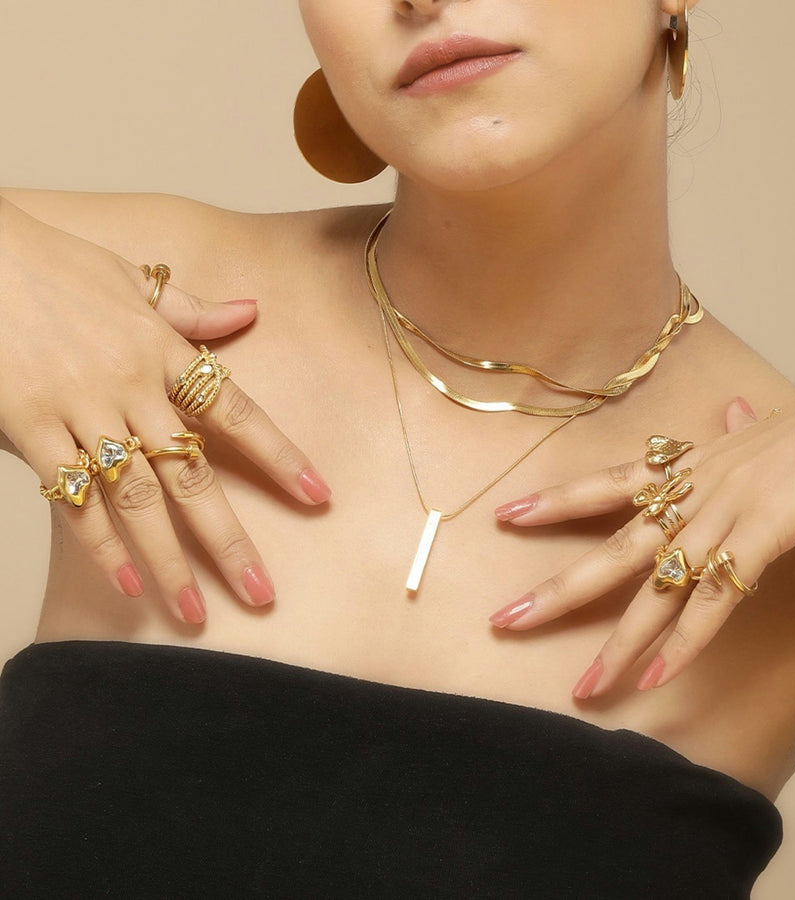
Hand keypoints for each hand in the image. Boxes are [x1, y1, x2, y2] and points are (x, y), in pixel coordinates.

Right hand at [0, 198, 329, 623]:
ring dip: (170, 561)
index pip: (238, 412)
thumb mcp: (131, 279)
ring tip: (196, 613)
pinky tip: (127, 584)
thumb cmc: (54, 265)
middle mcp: (131, 387)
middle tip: (261, 592)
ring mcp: (80, 410)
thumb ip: (192, 308)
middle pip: (192, 474)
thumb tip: (250, 310)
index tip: (318, 496)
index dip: (280, 456)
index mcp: (163, 350)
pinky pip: (70, 496)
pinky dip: (99, 543)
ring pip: (137, 499)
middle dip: (229, 538)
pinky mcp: (27, 426)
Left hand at [488, 365, 794, 696]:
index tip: (507, 515)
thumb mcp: (772, 428)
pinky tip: (659, 678)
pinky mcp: (765, 531)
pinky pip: (718, 599)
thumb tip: (730, 409)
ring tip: (583, 686)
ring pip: (657, 584)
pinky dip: (689, 641)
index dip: (557, 500)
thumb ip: (740, 430)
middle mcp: (695, 488)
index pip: (608, 483)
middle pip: (613, 544)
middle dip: (560, 587)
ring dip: (619, 641)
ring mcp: (725, 509)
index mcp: (693, 464)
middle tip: (505, 619)